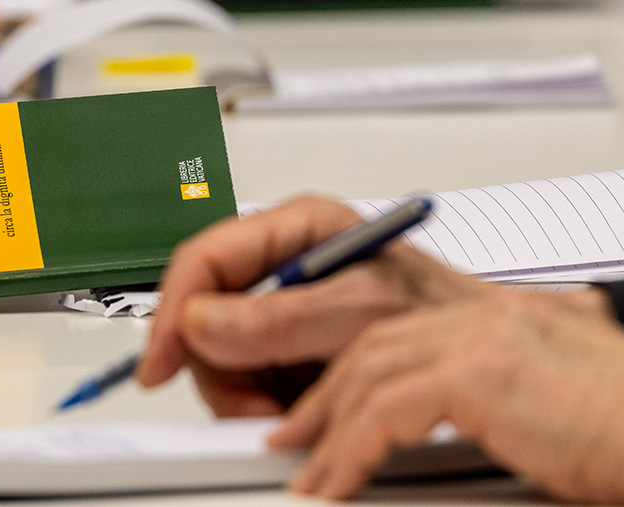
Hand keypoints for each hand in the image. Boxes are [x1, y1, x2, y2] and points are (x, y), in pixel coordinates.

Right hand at [136, 195, 491, 415]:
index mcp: (294, 230)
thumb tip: (202, 324)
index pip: (203, 260)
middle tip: (251, 406)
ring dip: (240, 390)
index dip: (174, 311)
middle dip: (218, 367)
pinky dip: (260, 400)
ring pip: (220, 350)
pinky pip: (246, 373)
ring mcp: (283, 305)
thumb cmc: (441, 313)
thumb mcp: (361, 311)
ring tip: (283, 411)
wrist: (479, 351)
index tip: (162, 363)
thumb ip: (279, 319)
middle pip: (204, 313)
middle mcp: (282, 264)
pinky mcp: (289, 341)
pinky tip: (293, 408)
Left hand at [272, 288, 622, 502]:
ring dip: (329, 428)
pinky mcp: (483, 371)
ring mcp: (484, 336)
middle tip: (294, 441)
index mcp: (500, 318)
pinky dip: (352, 447)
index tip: (323, 416)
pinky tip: (339, 480)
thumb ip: (490, 408)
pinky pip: (388, 408)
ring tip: (307, 472)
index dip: (352, 378)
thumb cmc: (622, 432)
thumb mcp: (546, 410)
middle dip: (326, 398)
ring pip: (372, 373)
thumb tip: (451, 436)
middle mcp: (485, 315)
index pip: (401, 337)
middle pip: (375, 347)